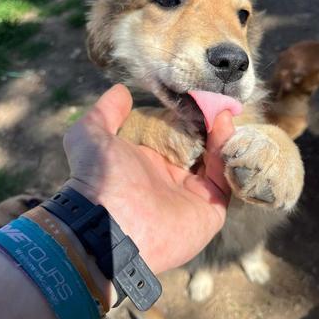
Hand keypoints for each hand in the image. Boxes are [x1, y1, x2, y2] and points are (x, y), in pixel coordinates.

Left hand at [63, 85, 233, 276]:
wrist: (108, 227)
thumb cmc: (101, 178)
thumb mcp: (92, 135)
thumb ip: (105, 112)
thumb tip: (120, 91)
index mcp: (148, 163)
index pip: (175, 136)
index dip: (186, 116)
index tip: (194, 95)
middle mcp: (171, 178)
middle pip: (199, 148)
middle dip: (208, 125)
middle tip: (215, 101)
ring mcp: (192, 195)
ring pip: (216, 162)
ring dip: (221, 135)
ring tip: (221, 111)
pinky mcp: (211, 210)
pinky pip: (225, 179)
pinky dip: (227, 152)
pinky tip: (223, 126)